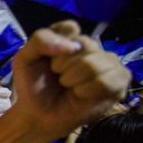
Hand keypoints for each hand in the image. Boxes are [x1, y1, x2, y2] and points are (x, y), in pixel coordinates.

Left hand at [10, 20, 129, 138]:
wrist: (37, 114)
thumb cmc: (32, 85)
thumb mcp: (25, 57)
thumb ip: (41, 40)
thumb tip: (72, 46)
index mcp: (70, 37)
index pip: (70, 28)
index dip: (54, 46)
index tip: (47, 61)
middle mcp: (91, 48)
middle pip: (85, 44)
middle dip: (63, 65)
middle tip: (57, 77)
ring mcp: (107, 64)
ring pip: (96, 63)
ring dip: (74, 79)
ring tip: (68, 86)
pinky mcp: (118, 82)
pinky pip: (109, 80)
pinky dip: (88, 90)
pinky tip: (80, 94)